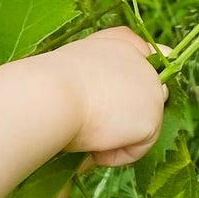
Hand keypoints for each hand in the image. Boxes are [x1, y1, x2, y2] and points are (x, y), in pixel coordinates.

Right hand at [47, 26, 168, 167]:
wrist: (48, 95)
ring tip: (88, 140)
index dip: (136, 78)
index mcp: (119, 42)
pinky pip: (139, 147)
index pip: (145, 53)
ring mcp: (152, 87)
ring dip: (118, 138)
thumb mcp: (70, 72)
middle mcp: (141, 60)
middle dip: (127, 116)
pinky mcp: (152, 115)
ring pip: (143, 124)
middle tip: (95, 128)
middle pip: (150, 94)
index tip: (119, 97)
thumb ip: (94, 80)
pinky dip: (116, 155)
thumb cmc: (46, 87)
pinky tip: (94, 149)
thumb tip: (100, 112)